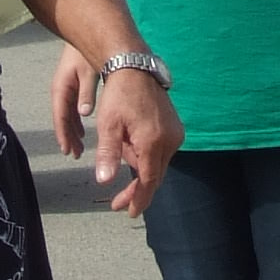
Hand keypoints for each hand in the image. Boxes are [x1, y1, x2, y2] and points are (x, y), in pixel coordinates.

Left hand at [51, 50, 182, 214]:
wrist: (135, 66)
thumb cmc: (119, 94)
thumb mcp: (108, 125)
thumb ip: (108, 154)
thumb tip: (104, 181)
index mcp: (153, 142)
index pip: (148, 181)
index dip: (138, 199)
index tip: (129, 213)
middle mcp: (170, 140)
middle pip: (155, 176)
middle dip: (137, 190)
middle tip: (119, 203)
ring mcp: (175, 132)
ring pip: (157, 163)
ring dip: (139, 167)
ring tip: (119, 150)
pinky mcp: (174, 126)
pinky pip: (160, 150)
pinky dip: (145, 154)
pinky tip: (130, 143)